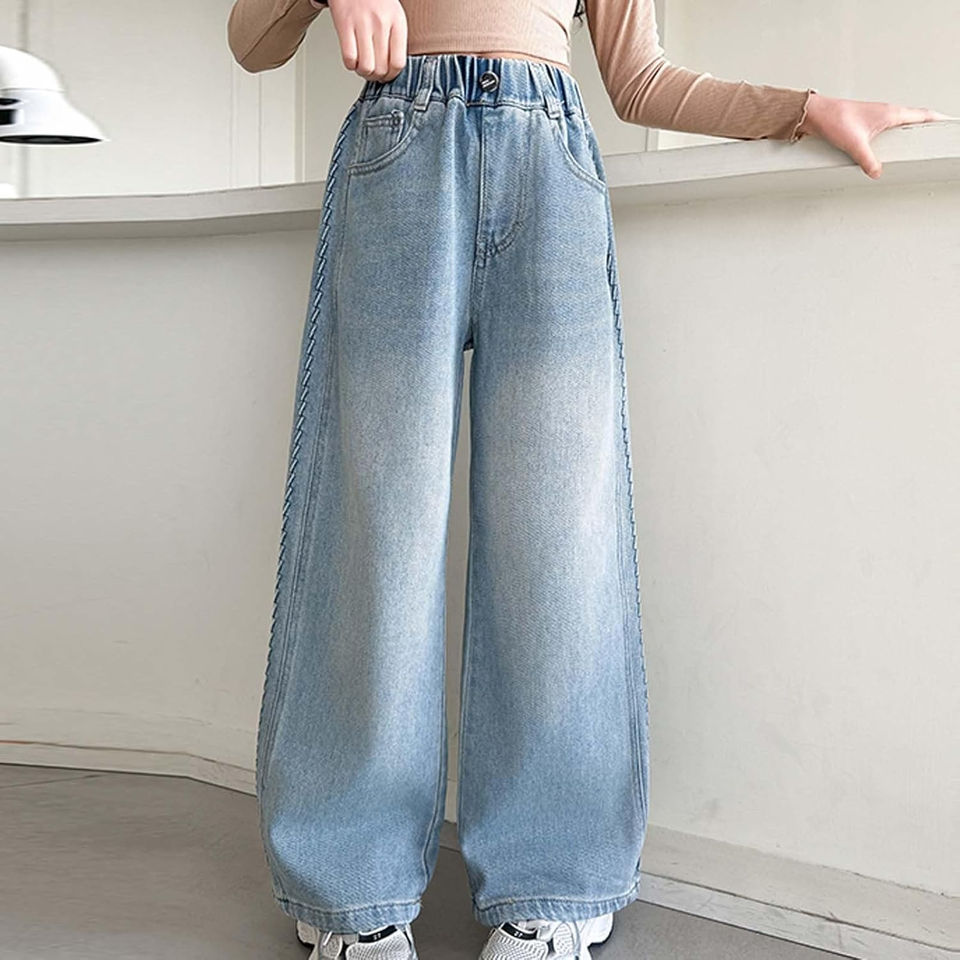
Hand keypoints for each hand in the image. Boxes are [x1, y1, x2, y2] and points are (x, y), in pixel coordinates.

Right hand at [327, 0, 407, 81]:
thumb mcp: (394, 15)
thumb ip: (395, 39)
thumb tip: (392, 69)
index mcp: (397, 22)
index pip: (398, 63)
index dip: (391, 76)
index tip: (386, 76)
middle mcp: (381, 23)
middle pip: (381, 69)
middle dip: (376, 77)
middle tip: (372, 72)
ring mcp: (363, 23)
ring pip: (366, 67)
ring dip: (362, 72)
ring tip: (361, 66)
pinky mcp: (345, 24)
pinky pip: (349, 58)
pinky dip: (350, 64)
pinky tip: (352, 58)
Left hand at [796, 93, 954, 178]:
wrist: (816, 114)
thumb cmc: (834, 119)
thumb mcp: (854, 144)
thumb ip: (868, 161)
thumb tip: (877, 173)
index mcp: (891, 114)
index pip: (923, 115)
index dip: (938, 120)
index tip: (950, 124)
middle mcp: (886, 113)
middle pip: (916, 118)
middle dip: (929, 125)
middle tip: (939, 132)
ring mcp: (877, 117)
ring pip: (902, 123)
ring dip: (912, 129)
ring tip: (921, 140)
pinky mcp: (867, 123)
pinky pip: (888, 129)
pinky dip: (895, 135)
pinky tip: (891, 145)